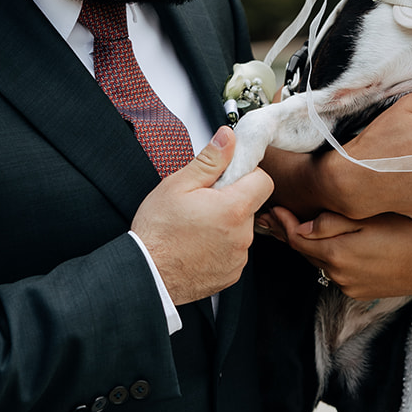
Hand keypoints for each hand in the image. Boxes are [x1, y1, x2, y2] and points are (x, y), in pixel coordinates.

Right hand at [132, 127, 272, 305]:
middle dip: (231, 199)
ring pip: (241, 229)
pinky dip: (220, 246)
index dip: (247, 174)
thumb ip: (210, 160)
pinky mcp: (231, 273)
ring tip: (196, 226)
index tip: (228, 177)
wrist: (147, 274)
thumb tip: (228, 137)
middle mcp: (242, 235)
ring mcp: (238, 257)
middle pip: (250, 205)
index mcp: (233, 208)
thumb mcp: (178, 185)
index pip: (264, 181)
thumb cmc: (158, 232)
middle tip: (202, 203)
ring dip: (225, 224)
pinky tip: (197, 245)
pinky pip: (234, 251)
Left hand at [264, 205, 411, 303]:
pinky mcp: (357, 293)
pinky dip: (330, 259)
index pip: (297, 238)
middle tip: (277, 216)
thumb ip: (331, 223)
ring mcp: (347, 286)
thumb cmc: (406, 235)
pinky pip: (335, 273)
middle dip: (292, 233)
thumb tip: (301, 226)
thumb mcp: (368, 219)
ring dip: (312, 246)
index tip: (273, 209)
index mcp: (336, 253)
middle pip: (305, 251)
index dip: (283, 223)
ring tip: (302, 227)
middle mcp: (337, 274)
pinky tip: (335, 245)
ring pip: (320, 262)